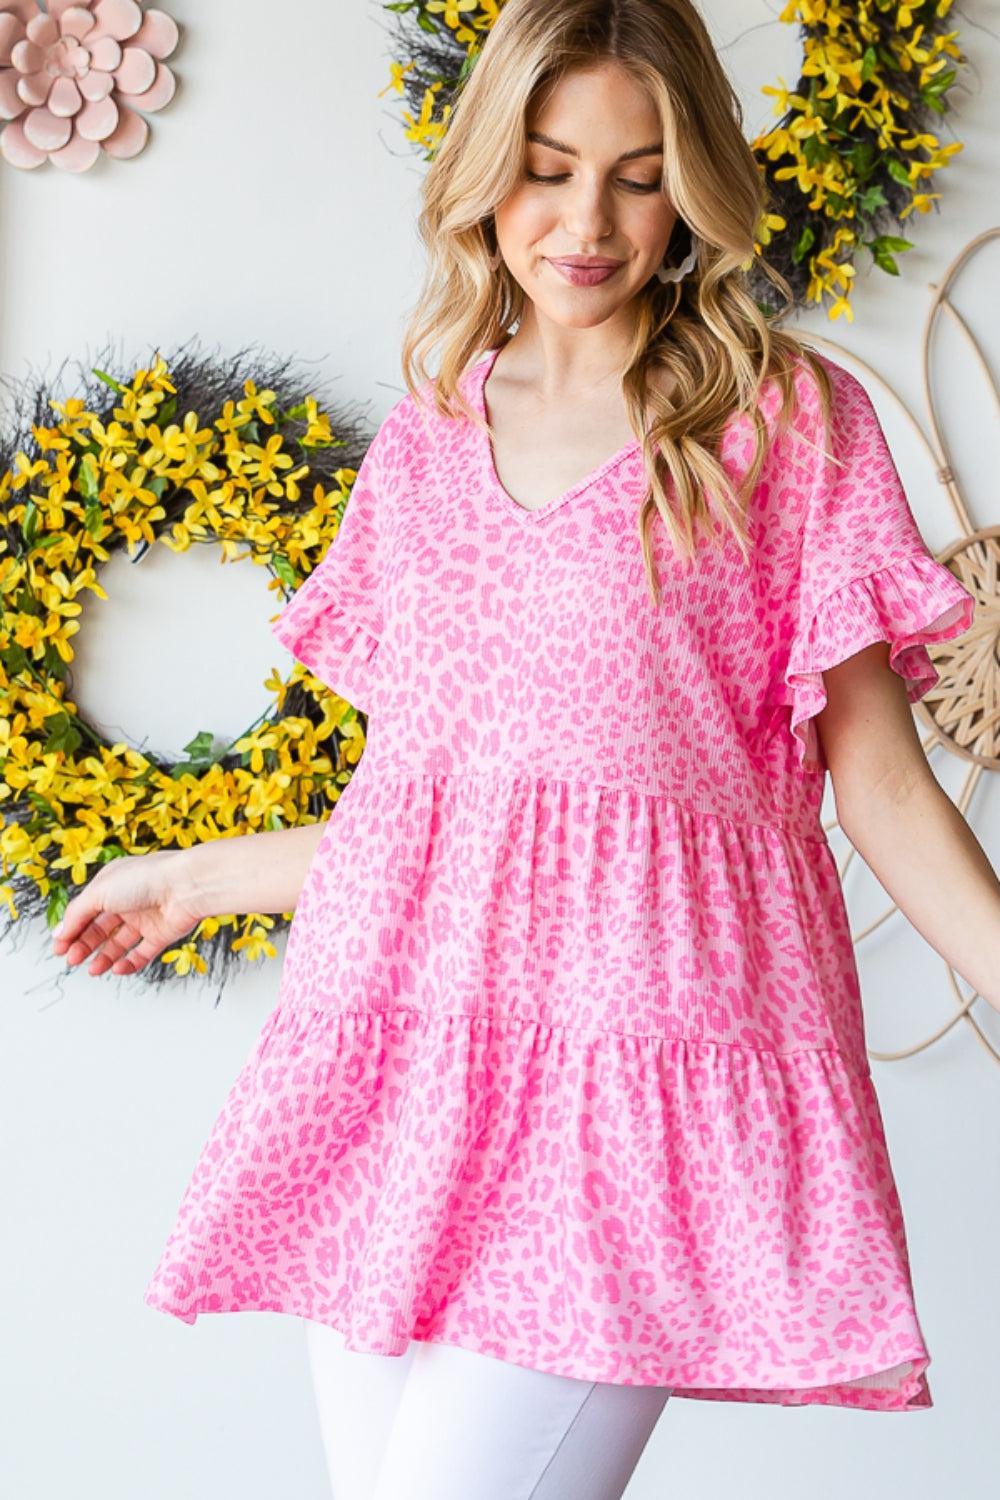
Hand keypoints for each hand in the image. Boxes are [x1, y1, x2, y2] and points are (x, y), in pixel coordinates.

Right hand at [51, 849, 202, 977]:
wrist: (187, 887)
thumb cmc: (145, 879)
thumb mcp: (99, 892)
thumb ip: (77, 914)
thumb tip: (60, 932)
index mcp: (112, 884)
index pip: (86, 911)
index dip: (71, 930)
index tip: (60, 948)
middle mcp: (129, 901)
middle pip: (100, 929)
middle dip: (84, 945)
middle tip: (73, 960)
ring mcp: (146, 918)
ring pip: (120, 943)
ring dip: (104, 957)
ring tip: (93, 969)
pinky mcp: (162, 934)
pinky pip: (142, 953)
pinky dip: (129, 963)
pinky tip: (117, 968)